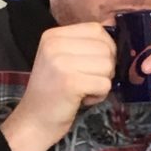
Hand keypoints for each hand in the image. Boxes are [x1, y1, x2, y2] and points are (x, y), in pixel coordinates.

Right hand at [0, 23, 115, 150]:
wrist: (34, 121)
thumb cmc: (53, 92)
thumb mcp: (62, 59)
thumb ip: (84, 46)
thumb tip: (117, 41)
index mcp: (53, 35)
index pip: (96, 29)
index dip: (105, 48)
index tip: (94, 65)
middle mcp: (55, 44)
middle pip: (105, 48)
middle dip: (105, 68)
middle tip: (87, 81)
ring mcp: (61, 63)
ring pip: (108, 66)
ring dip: (102, 82)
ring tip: (83, 90)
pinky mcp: (70, 82)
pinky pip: (105, 84)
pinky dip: (99, 95)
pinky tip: (82, 99)